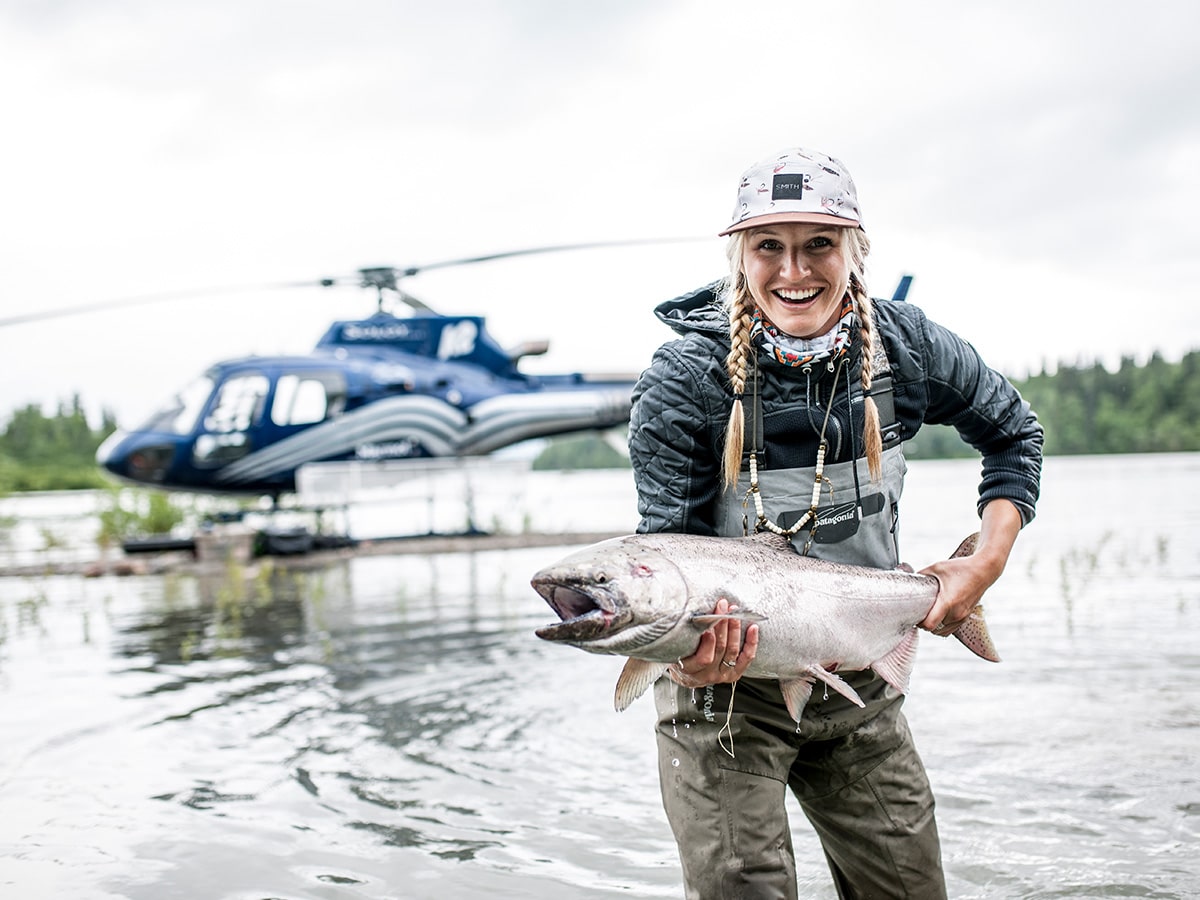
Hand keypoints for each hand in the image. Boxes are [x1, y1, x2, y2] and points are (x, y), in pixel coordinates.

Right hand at [667, 598, 758, 687]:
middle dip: (722, 624)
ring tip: (733, 612)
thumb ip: (682, 637)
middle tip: (721, 607)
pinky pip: (746, 658)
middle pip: (720, 649)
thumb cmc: (679, 657)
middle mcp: (708, 675)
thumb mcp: (675, 648)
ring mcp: (722, 675)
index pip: (704, 658)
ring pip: (732, 651)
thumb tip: (690, 615)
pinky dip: (751, 643)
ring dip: (734, 628)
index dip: (709, 641)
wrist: (685, 674)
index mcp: (690, 670)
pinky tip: (753, 628)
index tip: (708, 622)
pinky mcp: (733, 674)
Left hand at [919, 500, 1021, 635]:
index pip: (930, 625)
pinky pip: (951, 628)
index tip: (913, 615)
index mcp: (948, 602)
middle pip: (934, 629)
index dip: (919, 623)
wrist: (984, 570)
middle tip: (917, 614)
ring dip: (934, 627)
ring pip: (943, 631)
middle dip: (924, 624)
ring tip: (926, 615)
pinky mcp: (966, 616)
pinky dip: (943, 626)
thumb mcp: (937, 567)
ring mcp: (963, 616)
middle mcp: (956, 613)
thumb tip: (907, 577)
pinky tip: (937, 616)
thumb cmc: (961, 568)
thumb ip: (921, 574)